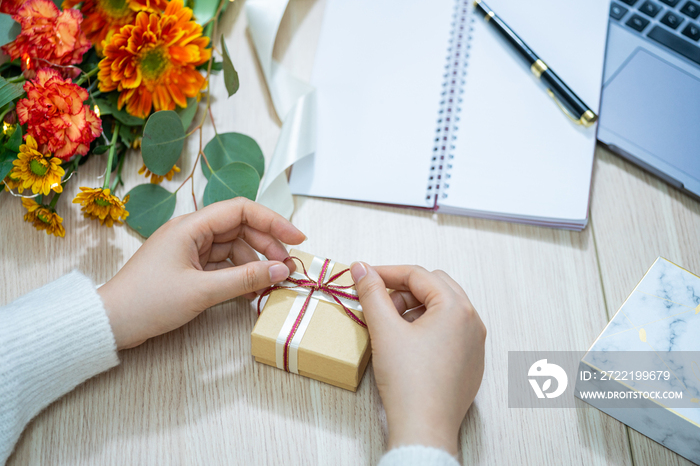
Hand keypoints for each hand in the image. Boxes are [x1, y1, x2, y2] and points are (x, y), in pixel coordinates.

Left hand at [98, 198, 305, 349]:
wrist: (111, 323)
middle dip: (267, 245)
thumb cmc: (149, 302)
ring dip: (256, 262)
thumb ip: (245, 279)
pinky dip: (240, 274)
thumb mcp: (202, 291)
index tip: (297, 239)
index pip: (241, 210)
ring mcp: (190, 250)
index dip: (273, 221)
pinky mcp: (188, 267)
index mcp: (191, 225)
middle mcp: (192, 232)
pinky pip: (223, 264)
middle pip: (241, 228)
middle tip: (288, 268)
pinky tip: (252, 290)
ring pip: (234, 247)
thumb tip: (281, 270)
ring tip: (273, 282)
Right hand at [350, 263, 485, 455]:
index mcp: (456, 307)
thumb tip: (361, 268)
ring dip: (415, 308)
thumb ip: (372, 293)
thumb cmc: (409, 381)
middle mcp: (472, 321)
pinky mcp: (471, 363)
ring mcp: (475, 343)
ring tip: (390, 325)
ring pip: (443, 309)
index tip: (364, 277)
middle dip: (403, 290)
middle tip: (378, 303)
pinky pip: (450, 332)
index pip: (418, 275)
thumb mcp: (385, 330)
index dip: (387, 273)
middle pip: (434, 287)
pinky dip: (428, 327)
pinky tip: (407, 343)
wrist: (425, 428)